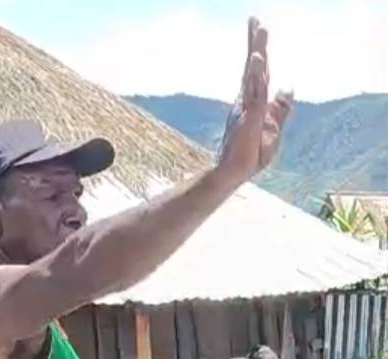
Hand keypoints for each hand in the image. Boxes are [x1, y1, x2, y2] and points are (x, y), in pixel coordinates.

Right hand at [219, 18, 292, 178]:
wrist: (234, 174)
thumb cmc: (251, 154)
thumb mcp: (273, 128)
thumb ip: (281, 107)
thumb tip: (288, 85)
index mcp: (253, 102)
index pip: (258, 72)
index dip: (258, 50)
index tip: (258, 27)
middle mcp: (246, 101)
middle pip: (253, 68)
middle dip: (255, 43)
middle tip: (255, 19)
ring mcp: (246, 109)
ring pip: (253, 76)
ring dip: (257, 52)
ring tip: (259, 30)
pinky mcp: (249, 119)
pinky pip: (255, 94)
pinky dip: (256, 76)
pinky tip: (257, 60)